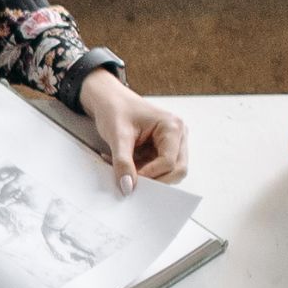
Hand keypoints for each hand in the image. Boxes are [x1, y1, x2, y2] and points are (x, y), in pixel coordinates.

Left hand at [78, 75, 188, 191]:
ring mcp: (174, 144)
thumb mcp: (117, 136)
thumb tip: (128, 187)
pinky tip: (128, 165)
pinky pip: (160, 170)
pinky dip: (144, 172)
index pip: (169, 162)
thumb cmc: (115, 109)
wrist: (109, 100)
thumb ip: (123, 162)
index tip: (129, 180)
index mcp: (172, 127)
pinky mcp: (164, 150)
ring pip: (171, 173)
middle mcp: (178, 135)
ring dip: (149, 177)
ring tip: (126, 169)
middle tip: (131, 182)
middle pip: (178, 170)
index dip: (150, 175)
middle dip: (155, 180)